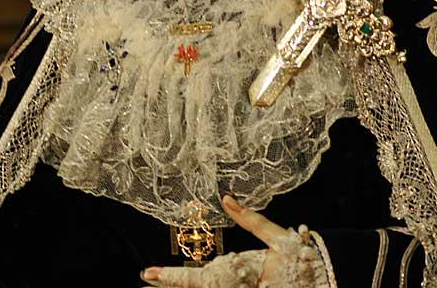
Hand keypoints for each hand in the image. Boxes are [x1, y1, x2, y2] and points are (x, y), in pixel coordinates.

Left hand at [142, 196, 290, 286]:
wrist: (332, 281)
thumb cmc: (304, 257)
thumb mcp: (278, 237)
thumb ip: (251, 220)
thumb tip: (226, 198)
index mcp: (246, 269)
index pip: (202, 277)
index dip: (174, 276)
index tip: (148, 271)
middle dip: (172, 286)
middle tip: (145, 278)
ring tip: (158, 284)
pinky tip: (191, 287)